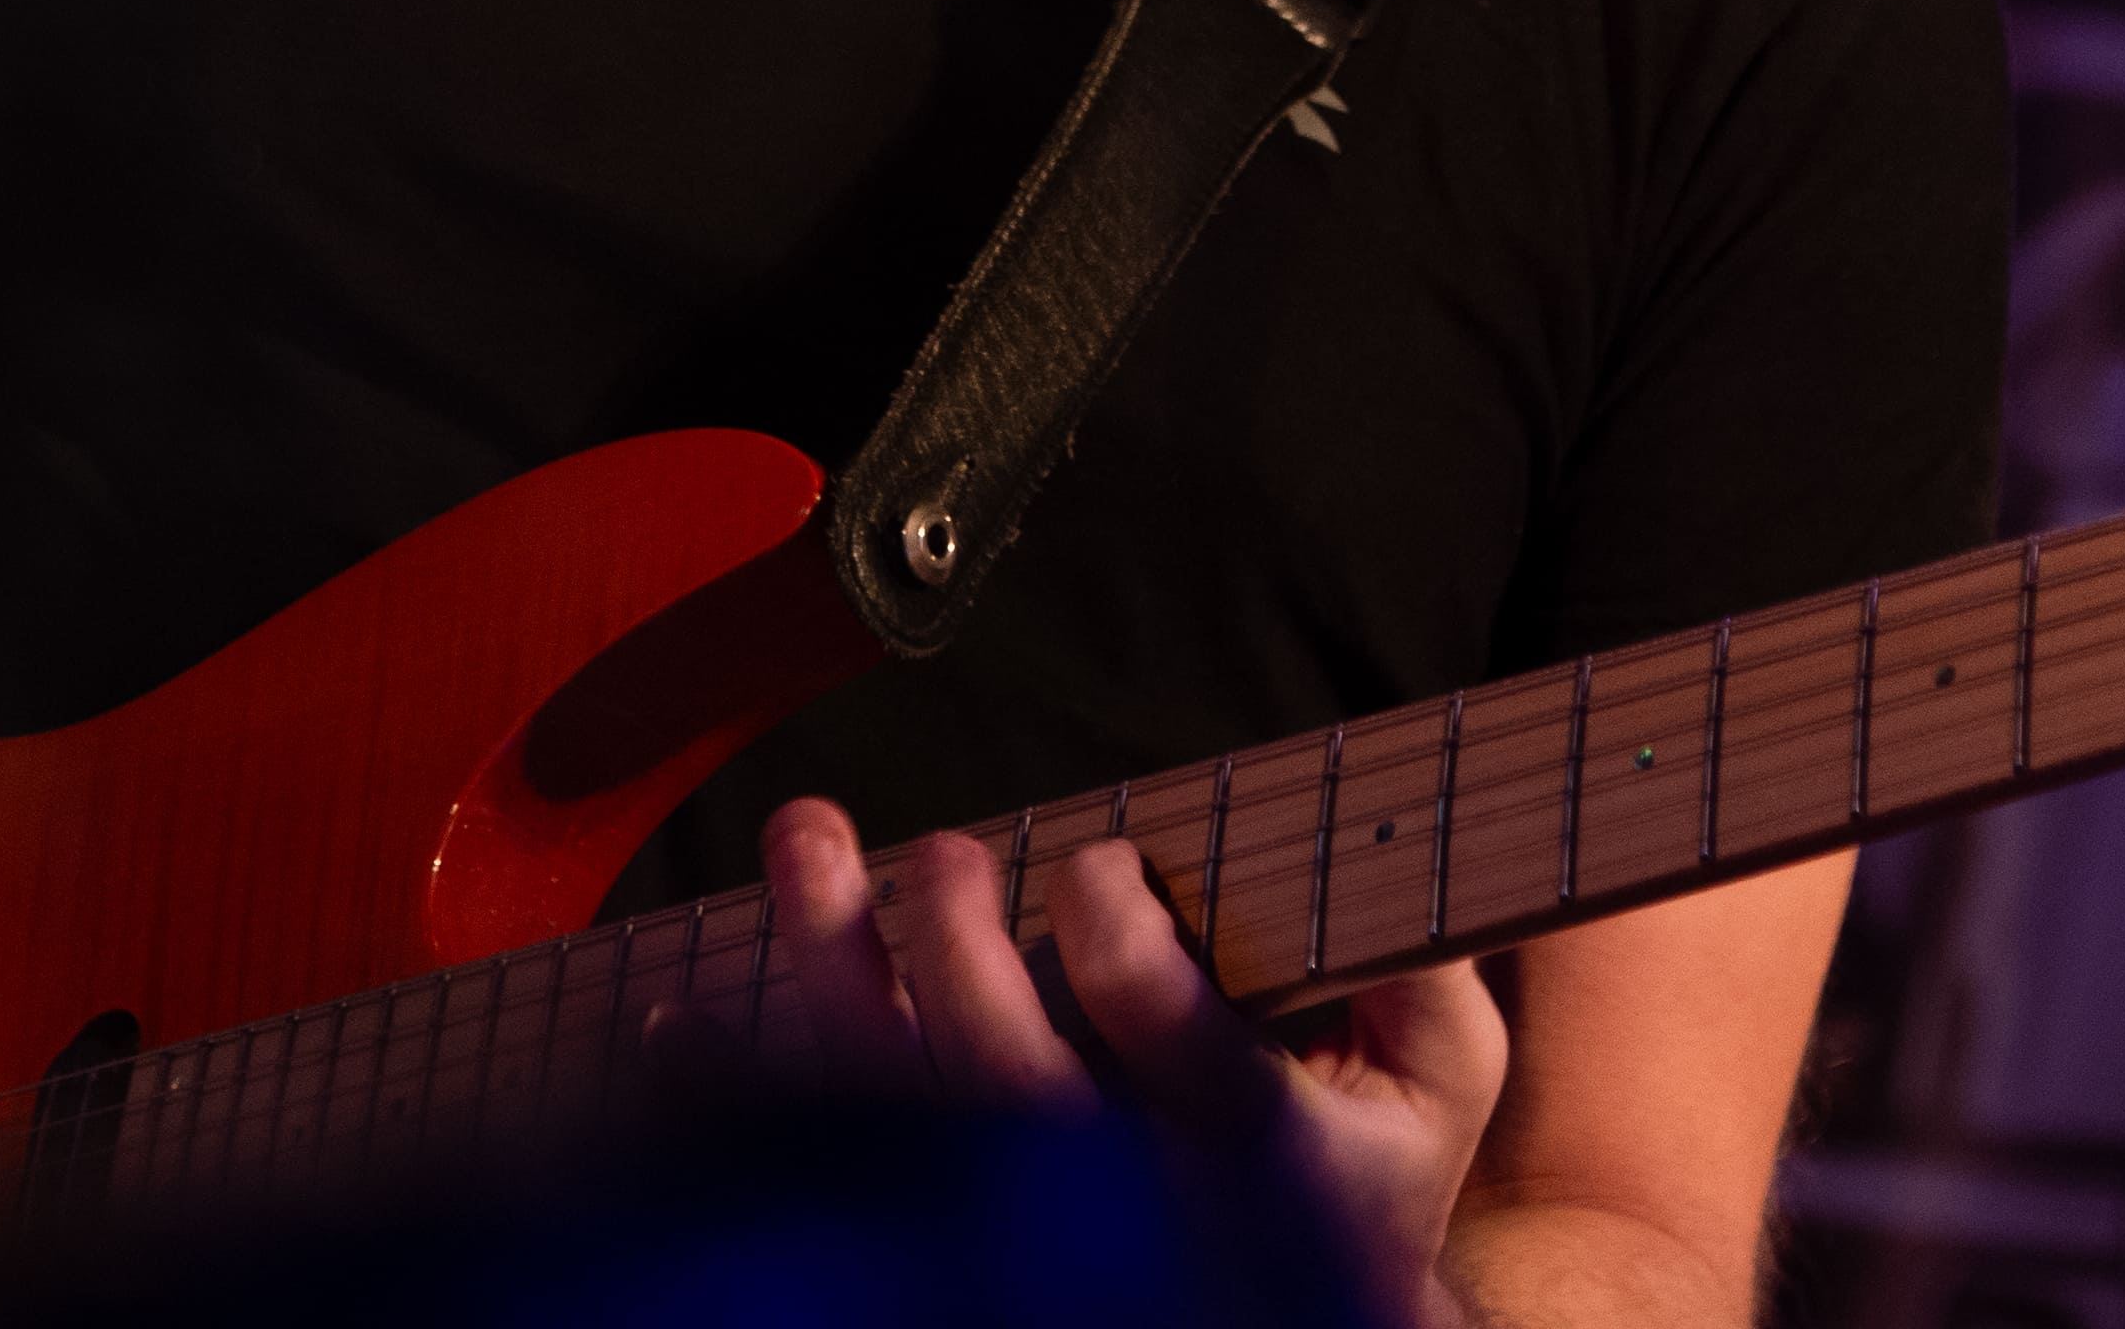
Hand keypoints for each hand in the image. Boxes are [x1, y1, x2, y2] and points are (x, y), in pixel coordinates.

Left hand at [748, 801, 1508, 1327]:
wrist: (1290, 1315)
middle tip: (948, 853)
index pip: (1175, 1055)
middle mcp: (1127, 1212)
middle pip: (1005, 1085)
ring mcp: (1024, 1237)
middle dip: (956, 947)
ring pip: (896, 1116)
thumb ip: (1423, 974)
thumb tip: (1360, 843)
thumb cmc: (1355, 1171)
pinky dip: (736, 1089)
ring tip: (807, 842)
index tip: (1096, 867)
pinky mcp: (939, 1244)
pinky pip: (822, 1172)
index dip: (1120, 949)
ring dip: (831, 968)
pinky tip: (684, 1017)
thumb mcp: (1440, 1079)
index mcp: (1262, 1160)